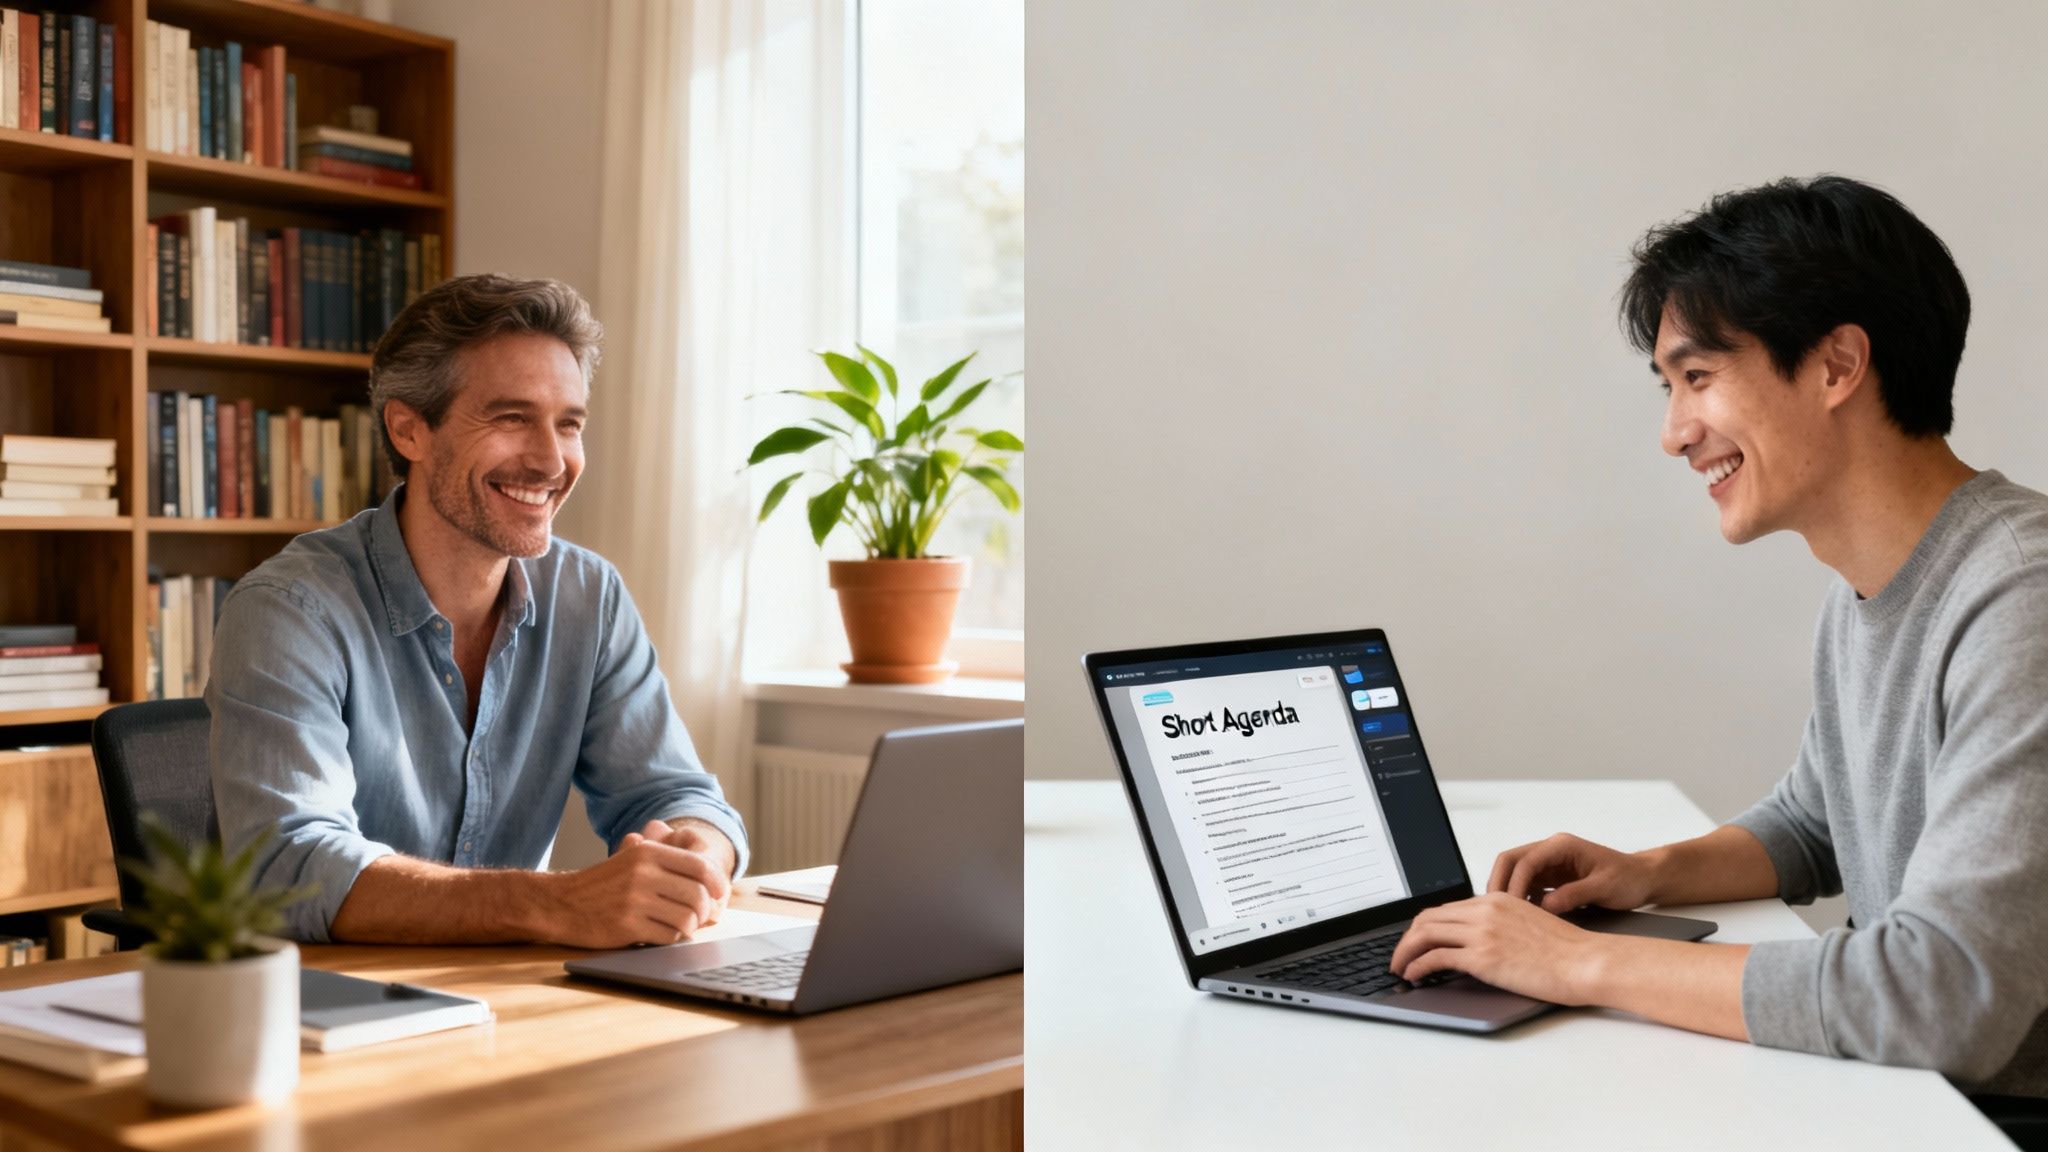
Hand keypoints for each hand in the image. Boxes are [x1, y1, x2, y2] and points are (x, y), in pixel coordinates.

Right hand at [535, 821, 732, 948]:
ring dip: (689, 927)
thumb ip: (667, 861)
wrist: (561, 904)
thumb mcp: (631, 859)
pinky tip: (662, 934)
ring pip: (686, 918)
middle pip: (698, 895)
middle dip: (704, 910)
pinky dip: (671, 938)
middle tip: (700, 916)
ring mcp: (635, 900)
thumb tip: (713, 878)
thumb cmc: (603, 884)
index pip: (700, 866)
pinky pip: (668, 936)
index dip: (717, 882)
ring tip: (680, 926)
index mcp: (648, 853)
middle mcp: (643, 873)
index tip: (720, 893)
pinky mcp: (628, 926)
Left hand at [1388, 892, 1606, 1004]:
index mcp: (1497, 899)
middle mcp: (1485, 910)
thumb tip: (1479, 943)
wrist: (1586, 961)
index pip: (1447, 908)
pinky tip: (1414, 975)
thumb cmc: (1568, 951)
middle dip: (1407, 937)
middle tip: (1399, 955)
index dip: (1425, 926)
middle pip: (1429, 918)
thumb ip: (1502, 925)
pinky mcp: (1482, 956)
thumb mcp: (1529, 924)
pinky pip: (1436, 957)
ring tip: (1399, 967)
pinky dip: (1417, 966)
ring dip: (1405, 952)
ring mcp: (1482, 932)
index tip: (1416, 941)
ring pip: (1425, 934)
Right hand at [1487, 832, 1659, 913]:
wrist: (1643, 879)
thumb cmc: (1629, 878)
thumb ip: (1575, 894)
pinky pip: (1526, 886)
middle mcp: (1551, 851)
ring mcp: (1549, 864)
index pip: (1525, 860)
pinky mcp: (1551, 878)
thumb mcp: (1605, 887)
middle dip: (1499, 884)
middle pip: (1510, 861)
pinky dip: (1519, 900)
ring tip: (1502, 916)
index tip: (1511, 908)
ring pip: (1514, 873)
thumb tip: (1547, 906)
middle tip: (1494, 909)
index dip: (1515, 884)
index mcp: (1562, 846)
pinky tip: (1521, 918)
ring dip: (1506, 892)